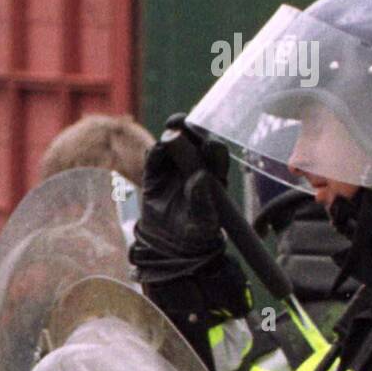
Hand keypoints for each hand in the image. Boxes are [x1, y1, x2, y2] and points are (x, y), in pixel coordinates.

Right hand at [130, 113, 233, 282]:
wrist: (167, 246)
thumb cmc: (193, 236)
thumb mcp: (202, 224)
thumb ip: (203, 201)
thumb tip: (201, 175)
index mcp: (214, 176)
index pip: (216, 156)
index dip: (212, 148)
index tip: (208, 146)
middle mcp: (196, 165)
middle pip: (196, 141)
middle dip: (192, 130)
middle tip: (184, 124)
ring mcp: (174, 167)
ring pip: (175, 143)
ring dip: (174, 132)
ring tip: (172, 126)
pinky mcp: (155, 172)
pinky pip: (155, 158)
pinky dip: (155, 152)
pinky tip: (156, 150)